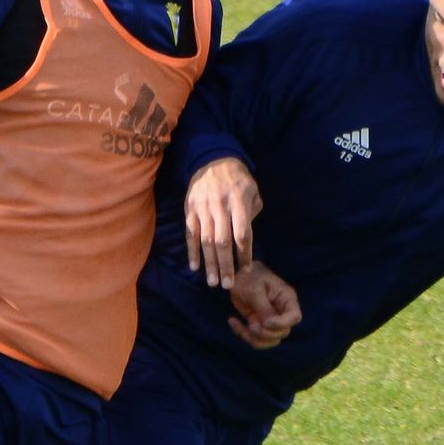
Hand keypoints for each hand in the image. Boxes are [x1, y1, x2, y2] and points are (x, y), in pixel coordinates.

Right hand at [185, 157, 260, 288]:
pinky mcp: (190, 209)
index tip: (246, 270)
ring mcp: (202, 208)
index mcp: (238, 201)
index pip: (242, 233)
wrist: (212, 159)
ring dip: (209, 263)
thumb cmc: (238, 180)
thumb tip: (245, 240)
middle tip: (227, 285)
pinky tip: (194, 267)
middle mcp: (219, 206)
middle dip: (225, 265)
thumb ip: (252, 214)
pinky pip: (190, 234)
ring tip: (213, 282)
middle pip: (222, 241)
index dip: (244, 254)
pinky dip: (192, 251)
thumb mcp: (253, 192)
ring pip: (205, 240)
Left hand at [226, 261, 300, 348]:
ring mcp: (270, 320)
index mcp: (286, 299)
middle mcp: (281, 311)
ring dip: (255, 339)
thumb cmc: (249, 277)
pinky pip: (256, 338)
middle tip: (251, 325)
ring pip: (270, 340)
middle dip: (266, 333)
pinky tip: (232, 321)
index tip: (266, 322)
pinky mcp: (258, 324)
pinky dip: (243, 335)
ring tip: (242, 326)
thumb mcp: (255, 290)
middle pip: (283, 332)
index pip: (295, 317)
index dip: (282, 324)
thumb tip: (269, 325)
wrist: (238, 275)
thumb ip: (264, 308)